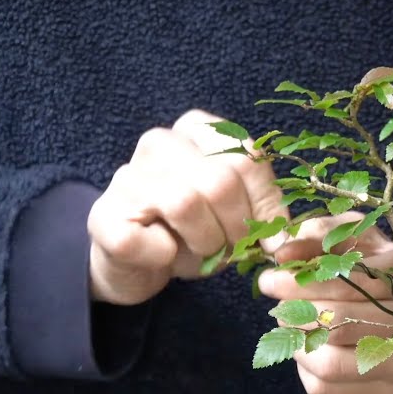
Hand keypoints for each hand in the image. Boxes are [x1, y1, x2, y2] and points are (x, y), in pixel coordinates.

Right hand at [87, 109, 287, 304]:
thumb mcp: (240, 216)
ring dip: (205, 243)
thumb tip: (289, 243)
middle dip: (237, 229)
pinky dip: (165, 257)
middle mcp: (161, 141)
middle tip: (233, 250)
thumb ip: (266, 215)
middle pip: (220, 181)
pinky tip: (163, 255)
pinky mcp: (103, 216)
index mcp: (200, 131)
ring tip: (201, 251)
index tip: (273, 241)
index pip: (249, 160)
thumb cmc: (197, 232)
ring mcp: (127, 175)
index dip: (268, 207)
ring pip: (185, 203)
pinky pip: (147, 239)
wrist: (139, 262)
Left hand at [258, 212, 392, 393]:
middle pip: (340, 324)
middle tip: (279, 305)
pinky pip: (326, 388)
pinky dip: (304, 368)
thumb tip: (283, 253)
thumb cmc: (384, 271)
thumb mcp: (360, 241)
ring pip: (331, 364)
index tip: (271, 279)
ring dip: (297, 344)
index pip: (352, 282)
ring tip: (292, 326)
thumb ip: (321, 235)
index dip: (303, 281)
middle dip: (296, 313)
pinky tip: (309, 349)